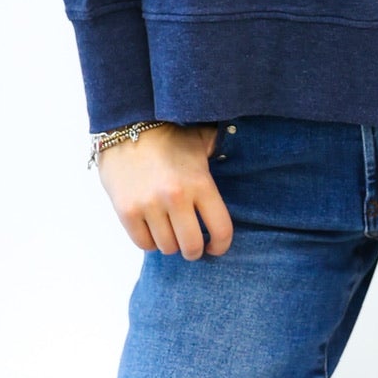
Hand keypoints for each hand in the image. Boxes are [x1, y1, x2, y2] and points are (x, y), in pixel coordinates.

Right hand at [95, 121, 233, 258]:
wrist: (125, 127)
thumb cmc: (169, 138)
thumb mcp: (201, 142)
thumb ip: (222, 152)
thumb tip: (252, 152)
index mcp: (200, 183)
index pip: (221, 229)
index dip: (221, 245)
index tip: (215, 247)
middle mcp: (176, 197)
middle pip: (191, 246)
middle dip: (194, 250)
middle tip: (192, 245)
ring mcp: (149, 205)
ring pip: (167, 247)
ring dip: (171, 244)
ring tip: (170, 232)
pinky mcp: (126, 211)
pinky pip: (143, 243)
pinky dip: (149, 241)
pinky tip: (152, 229)